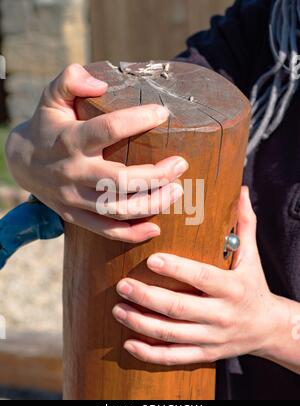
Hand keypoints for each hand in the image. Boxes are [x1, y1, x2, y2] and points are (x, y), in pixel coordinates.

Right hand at [5, 64, 187, 242]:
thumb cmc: (48, 127)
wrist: (22, 163)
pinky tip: (155, 229)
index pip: (109, 129)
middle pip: (120, 180)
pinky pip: (105, 230)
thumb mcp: (51, 97)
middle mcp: (73, 172)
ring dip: (152, 204)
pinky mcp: (74, 216)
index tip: (163, 113)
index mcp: (70, 140)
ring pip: (117, 209)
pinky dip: (131, 234)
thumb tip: (100, 83)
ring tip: (177, 191)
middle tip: (181, 164)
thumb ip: (69, 80)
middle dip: (156, 175)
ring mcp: (73, 198)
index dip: (139, 119)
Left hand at [113, 187, 287, 364]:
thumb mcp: (252, 256)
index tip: (151, 260)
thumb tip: (239, 190)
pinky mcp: (206, 353)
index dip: (177, 270)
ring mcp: (213, 338)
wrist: (269, 328)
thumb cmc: (254, 285)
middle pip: (180, 308)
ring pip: (172, 334)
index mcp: (233, 287)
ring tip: (118, 308)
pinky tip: (129, 342)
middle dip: (147, 297)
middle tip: (122, 285)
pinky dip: (150, 353)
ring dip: (141, 323)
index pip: (202, 278)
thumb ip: (244, 223)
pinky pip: (174, 358)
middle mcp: (222, 315)